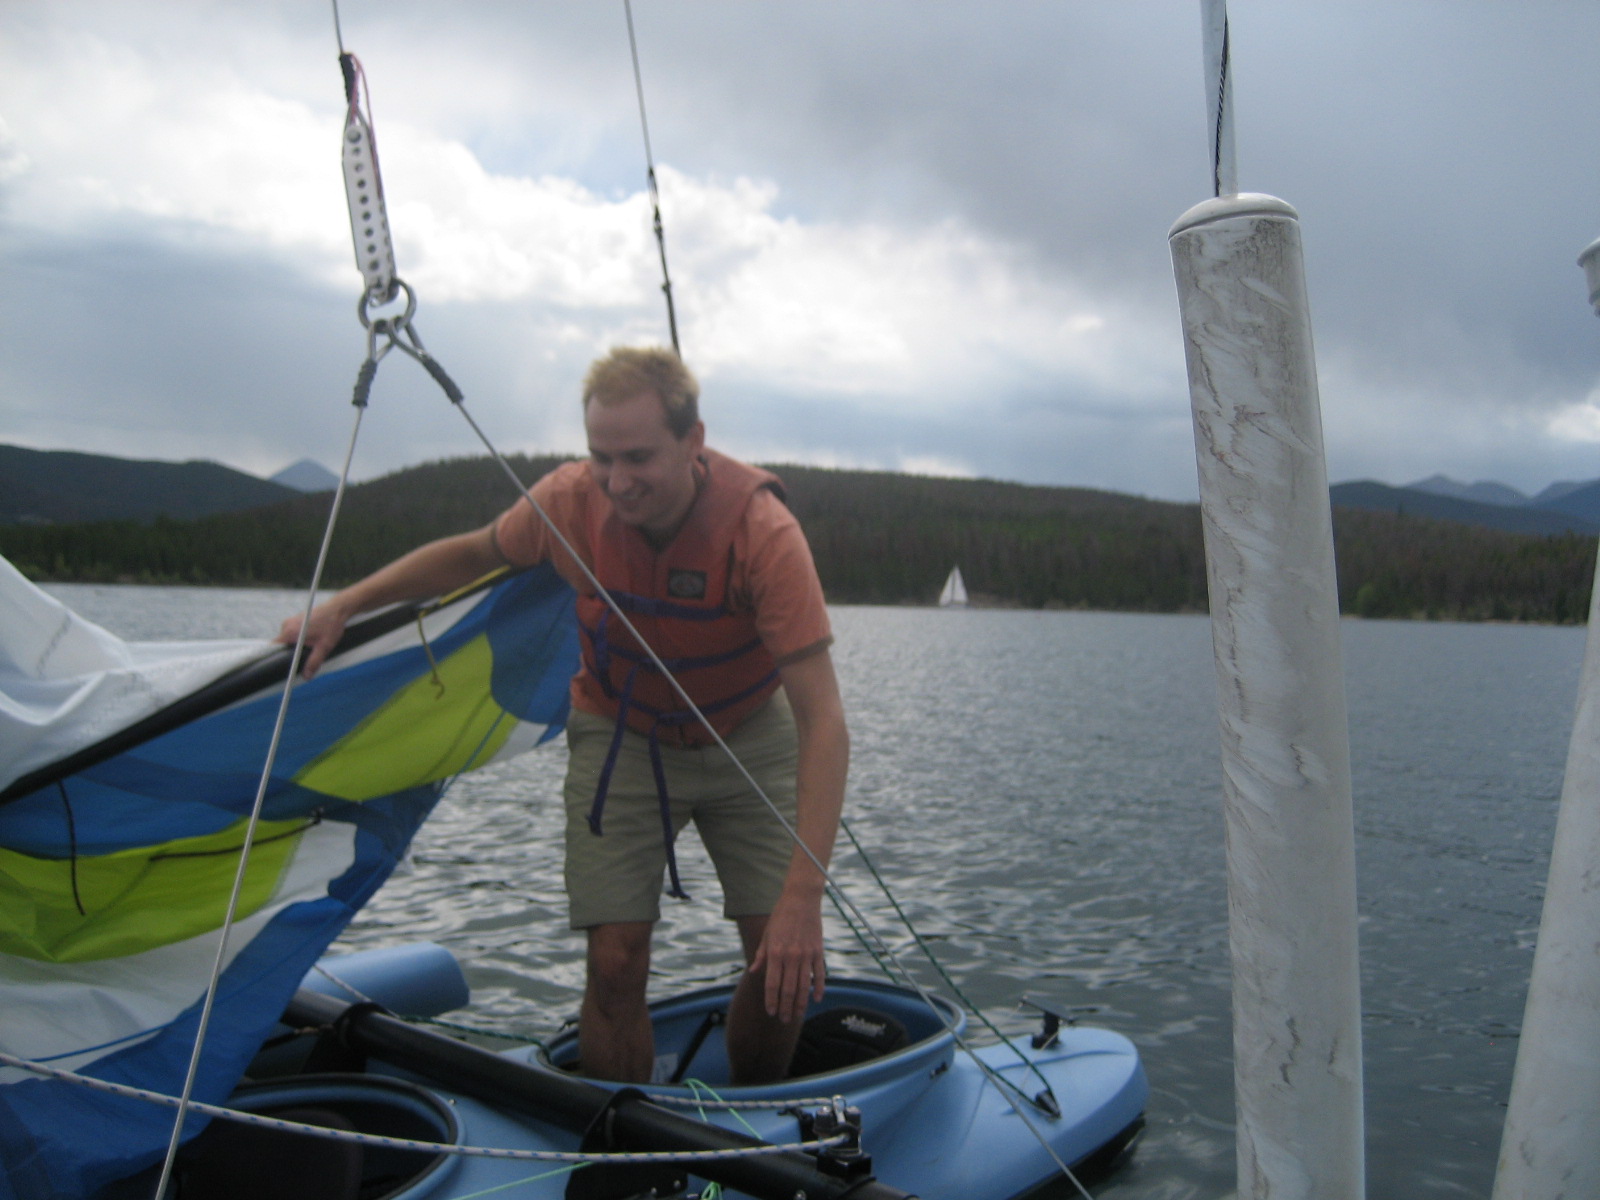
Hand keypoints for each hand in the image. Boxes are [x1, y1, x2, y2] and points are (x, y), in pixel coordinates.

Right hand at [275, 600, 351, 678]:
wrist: (337, 609)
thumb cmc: (331, 625)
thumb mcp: (324, 647)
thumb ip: (314, 662)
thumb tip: (306, 676)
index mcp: (289, 632)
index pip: (273, 648)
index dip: (276, 658)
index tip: (280, 667)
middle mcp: (286, 625)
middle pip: (281, 645)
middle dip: (289, 653)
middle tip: (300, 660)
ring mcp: (290, 621)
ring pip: (287, 639)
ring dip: (295, 646)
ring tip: (309, 647)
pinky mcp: (295, 620)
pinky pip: (292, 633)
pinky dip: (298, 639)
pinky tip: (310, 640)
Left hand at [749, 891, 825, 1023]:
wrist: (801, 899)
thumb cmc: (781, 916)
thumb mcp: (766, 934)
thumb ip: (761, 955)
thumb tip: (753, 971)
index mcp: (775, 952)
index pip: (772, 984)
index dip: (771, 1000)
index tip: (771, 1012)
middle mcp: (790, 956)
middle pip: (788, 989)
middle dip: (785, 1007)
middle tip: (784, 1021)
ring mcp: (806, 954)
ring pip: (804, 985)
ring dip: (801, 1003)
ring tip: (797, 1016)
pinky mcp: (818, 951)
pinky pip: (819, 974)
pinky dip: (819, 988)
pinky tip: (816, 999)